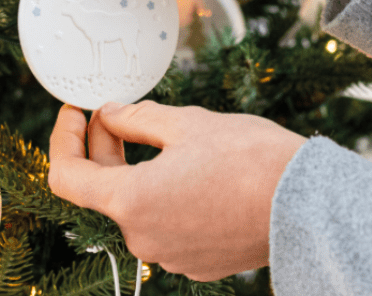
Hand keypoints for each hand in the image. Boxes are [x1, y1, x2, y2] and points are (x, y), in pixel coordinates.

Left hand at [48, 100, 305, 280]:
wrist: (308, 203)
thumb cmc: (248, 157)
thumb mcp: (185, 122)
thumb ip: (134, 118)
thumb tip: (108, 115)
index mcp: (132, 202)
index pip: (66, 176)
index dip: (63, 138)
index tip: (75, 112)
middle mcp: (144, 237)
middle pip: (101, 188)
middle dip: (103, 146)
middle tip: (117, 111)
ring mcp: (170, 254)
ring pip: (133, 203)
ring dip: (133, 167)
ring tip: (157, 132)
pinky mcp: (195, 259)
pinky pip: (162, 220)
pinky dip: (159, 190)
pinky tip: (183, 165)